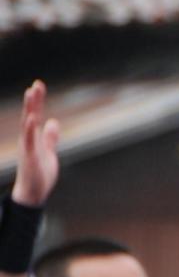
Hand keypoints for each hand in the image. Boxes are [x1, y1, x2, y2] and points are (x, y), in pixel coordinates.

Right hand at [12, 81, 59, 206]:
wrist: (33, 193)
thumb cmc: (39, 174)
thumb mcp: (48, 152)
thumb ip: (50, 138)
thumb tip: (53, 123)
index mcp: (34, 137)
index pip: (35, 114)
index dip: (37, 100)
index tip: (38, 85)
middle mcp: (28, 139)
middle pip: (31, 115)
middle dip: (33, 100)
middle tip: (37, 84)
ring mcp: (28, 147)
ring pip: (28, 124)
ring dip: (30, 108)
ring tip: (31, 93)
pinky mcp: (30, 156)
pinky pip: (30, 140)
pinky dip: (31, 128)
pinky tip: (33, 117)